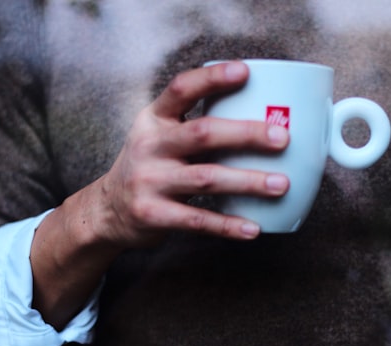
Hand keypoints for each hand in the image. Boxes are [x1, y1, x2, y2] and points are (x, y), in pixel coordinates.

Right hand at [31, 61, 289, 328]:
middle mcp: (150, 146)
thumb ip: (197, 127)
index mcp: (154, 119)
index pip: (181, 89)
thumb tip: (263, 121)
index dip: (212, 78)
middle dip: (246, 134)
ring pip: (207, 179)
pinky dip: (228, 225)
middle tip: (282, 138)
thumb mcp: (160, 137)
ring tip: (281, 185)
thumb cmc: (152, 167)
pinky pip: (198, 221)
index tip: (246, 72)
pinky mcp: (154, 215)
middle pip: (203, 134)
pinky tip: (254, 228)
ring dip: (247, 181)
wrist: (108, 210)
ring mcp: (150, 181)